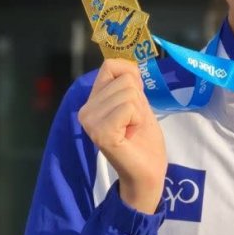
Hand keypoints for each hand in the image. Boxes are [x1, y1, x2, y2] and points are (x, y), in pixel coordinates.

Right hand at [78, 59, 166, 213]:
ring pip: (129, 93)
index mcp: (92, 102)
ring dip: (139, 112)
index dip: (131, 79)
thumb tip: (128, 62)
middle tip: (133, 124)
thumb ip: (130, 83)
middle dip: (138, 101)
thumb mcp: (139, 104)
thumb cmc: (144, 140)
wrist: (147, 173)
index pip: (111, 65)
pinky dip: (138, 120)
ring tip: (132, 130)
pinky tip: (130, 136)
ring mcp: (90, 121)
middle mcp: (85, 110)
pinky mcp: (101, 132)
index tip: (134, 104)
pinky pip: (128, 108)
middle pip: (125, 80)